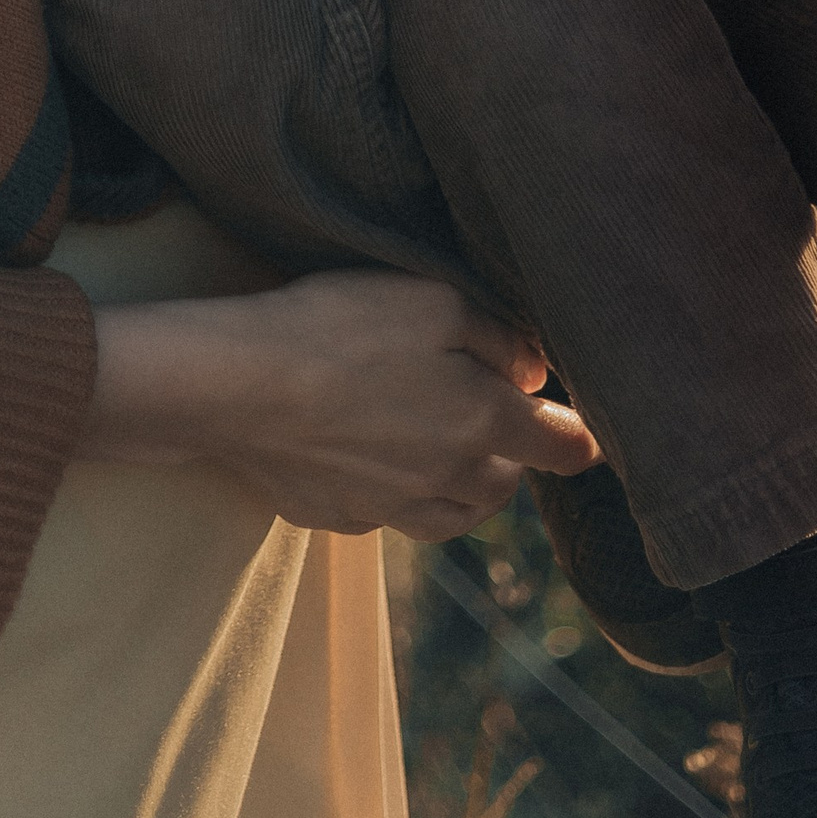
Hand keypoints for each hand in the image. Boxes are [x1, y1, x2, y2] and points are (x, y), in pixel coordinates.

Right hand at [76, 268, 597, 538]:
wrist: (238, 386)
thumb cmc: (340, 328)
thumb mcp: (433, 299)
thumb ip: (498, 336)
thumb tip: (534, 372)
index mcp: (484, 425)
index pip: (566, 448)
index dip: (578, 434)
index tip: (576, 423)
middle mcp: (450, 479)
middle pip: (506, 484)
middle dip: (507, 453)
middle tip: (482, 410)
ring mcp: (394, 509)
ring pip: (454, 512)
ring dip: (460, 484)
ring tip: (434, 442)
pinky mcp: (341, 518)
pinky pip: (388, 514)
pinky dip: (393, 491)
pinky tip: (364, 452)